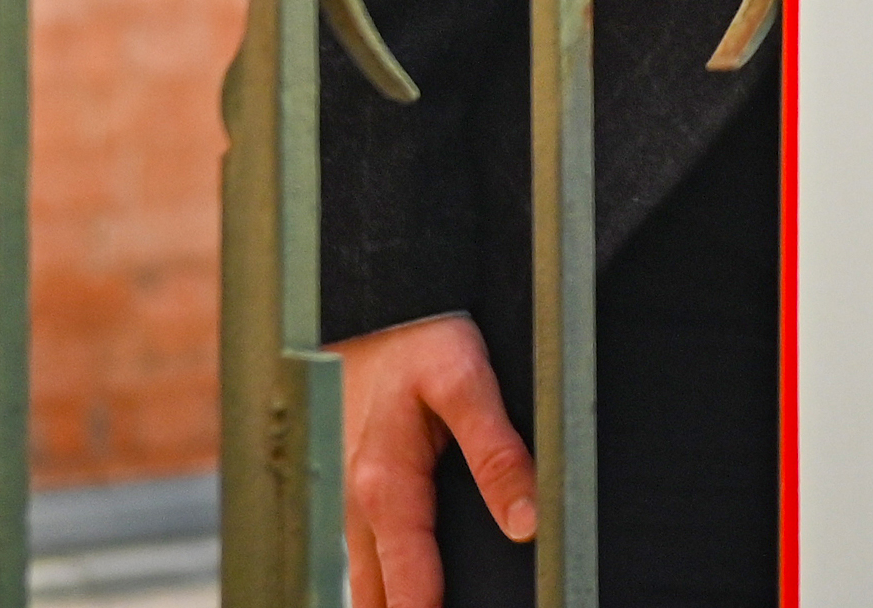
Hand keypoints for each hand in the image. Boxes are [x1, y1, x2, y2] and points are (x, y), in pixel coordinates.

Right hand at [334, 312, 533, 607]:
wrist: (372, 295)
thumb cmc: (416, 332)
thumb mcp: (464, 379)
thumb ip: (496, 452)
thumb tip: (526, 524)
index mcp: (385, 488)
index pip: (409, 592)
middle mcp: (354, 505)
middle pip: (378, 601)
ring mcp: (345, 499)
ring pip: (365, 580)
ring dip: (392, 604)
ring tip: (436, 607)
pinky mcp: (350, 488)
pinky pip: (364, 553)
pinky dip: (385, 579)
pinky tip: (412, 586)